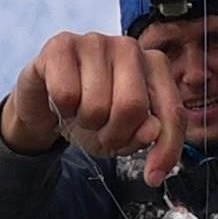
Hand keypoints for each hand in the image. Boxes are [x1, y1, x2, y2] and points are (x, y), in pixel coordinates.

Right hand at [0, 32, 183, 185]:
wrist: (45, 104)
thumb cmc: (90, 114)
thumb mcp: (123, 136)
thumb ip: (145, 136)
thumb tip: (151, 130)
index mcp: (155, 68)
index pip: (172, 112)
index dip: (165, 149)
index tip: (152, 176)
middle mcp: (130, 48)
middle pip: (132, 107)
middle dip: (114, 135)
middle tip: (102, 132)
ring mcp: (96, 42)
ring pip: (96, 105)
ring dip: (85, 122)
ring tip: (80, 113)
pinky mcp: (62, 44)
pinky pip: (66, 94)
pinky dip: (61, 109)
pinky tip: (62, 100)